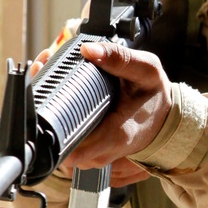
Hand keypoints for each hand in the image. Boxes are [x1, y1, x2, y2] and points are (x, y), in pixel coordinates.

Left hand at [31, 42, 151, 187]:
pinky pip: (65, 144)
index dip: (49, 117)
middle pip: (57, 142)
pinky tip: (58, 98)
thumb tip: (88, 50)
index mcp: (116, 134)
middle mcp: (102, 152)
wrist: (164, 119)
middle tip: (44, 70)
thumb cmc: (154, 97)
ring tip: (49, 77)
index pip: (70, 144)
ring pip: (58, 144)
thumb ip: (119, 59)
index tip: (45, 85)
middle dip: (45, 107)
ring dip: (49, 113)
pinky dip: (57, 122)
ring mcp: (94, 157)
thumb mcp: (146, 71)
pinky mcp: (89, 155)